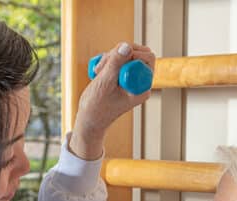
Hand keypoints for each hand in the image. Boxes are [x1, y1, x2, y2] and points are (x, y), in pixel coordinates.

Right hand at [70, 42, 155, 159]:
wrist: (89, 119)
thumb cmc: (96, 107)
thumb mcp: (105, 83)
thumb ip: (115, 63)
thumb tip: (127, 46)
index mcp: (142, 88)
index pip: (147, 58)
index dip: (131, 54)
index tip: (113, 63)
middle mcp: (140, 83)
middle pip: (138, 53)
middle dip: (120, 54)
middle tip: (104, 65)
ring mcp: (131, 80)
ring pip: (126, 54)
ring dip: (110, 57)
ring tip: (98, 71)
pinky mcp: (122, 76)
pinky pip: (119, 59)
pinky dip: (107, 61)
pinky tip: (99, 72)